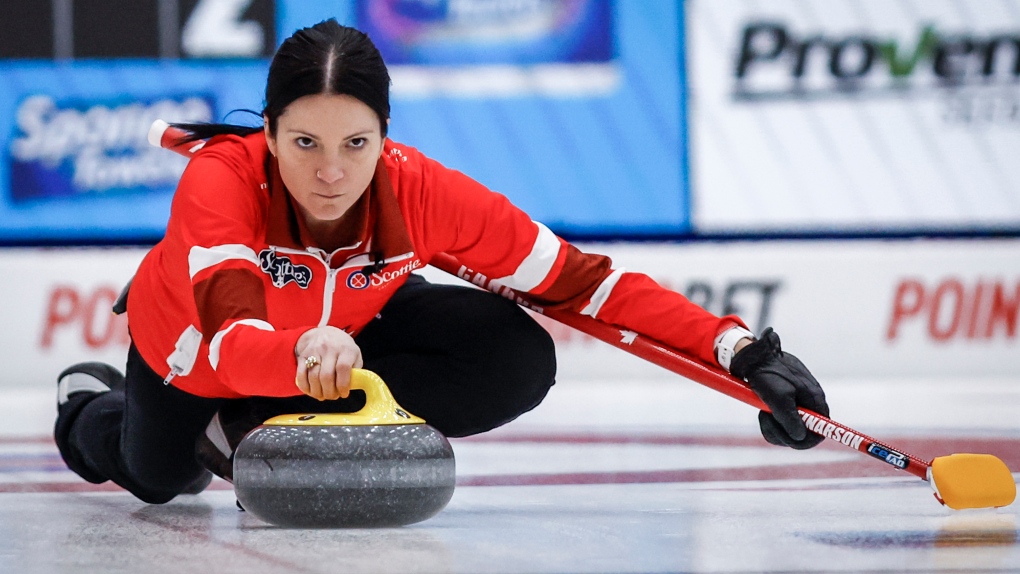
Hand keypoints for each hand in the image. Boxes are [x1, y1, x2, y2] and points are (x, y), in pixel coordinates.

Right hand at [294, 326, 363, 400]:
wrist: (325, 333)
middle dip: (329, 392)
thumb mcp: (355, 355)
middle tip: (333, 397)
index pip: (343, 368)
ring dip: (317, 392)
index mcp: (345, 349)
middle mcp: (329, 349)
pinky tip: (311, 392)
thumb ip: (355, 370)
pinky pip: (301, 375)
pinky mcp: (303, 356)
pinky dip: (305, 387)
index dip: (343, 385)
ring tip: (323, 396)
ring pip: (313, 377)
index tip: (344, 394)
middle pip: (326, 376)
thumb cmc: (343, 348)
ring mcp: (315, 351)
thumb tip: (352, 387)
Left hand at [729, 328, 828, 449]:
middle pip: (803, 435)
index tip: (788, 438)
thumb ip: (790, 419)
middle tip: (768, 419)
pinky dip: (769, 422)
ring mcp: (798, 405)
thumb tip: (800, 437)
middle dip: (783, 432)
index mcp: (814, 401)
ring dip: (773, 426)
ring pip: (788, 431)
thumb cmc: (768, 374)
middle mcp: (809, 404)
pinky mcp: (786, 405)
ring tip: (763, 411)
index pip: (820, 431)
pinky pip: (780, 424)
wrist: (754, 358)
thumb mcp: (778, 397)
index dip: (806, 440)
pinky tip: (763, 410)